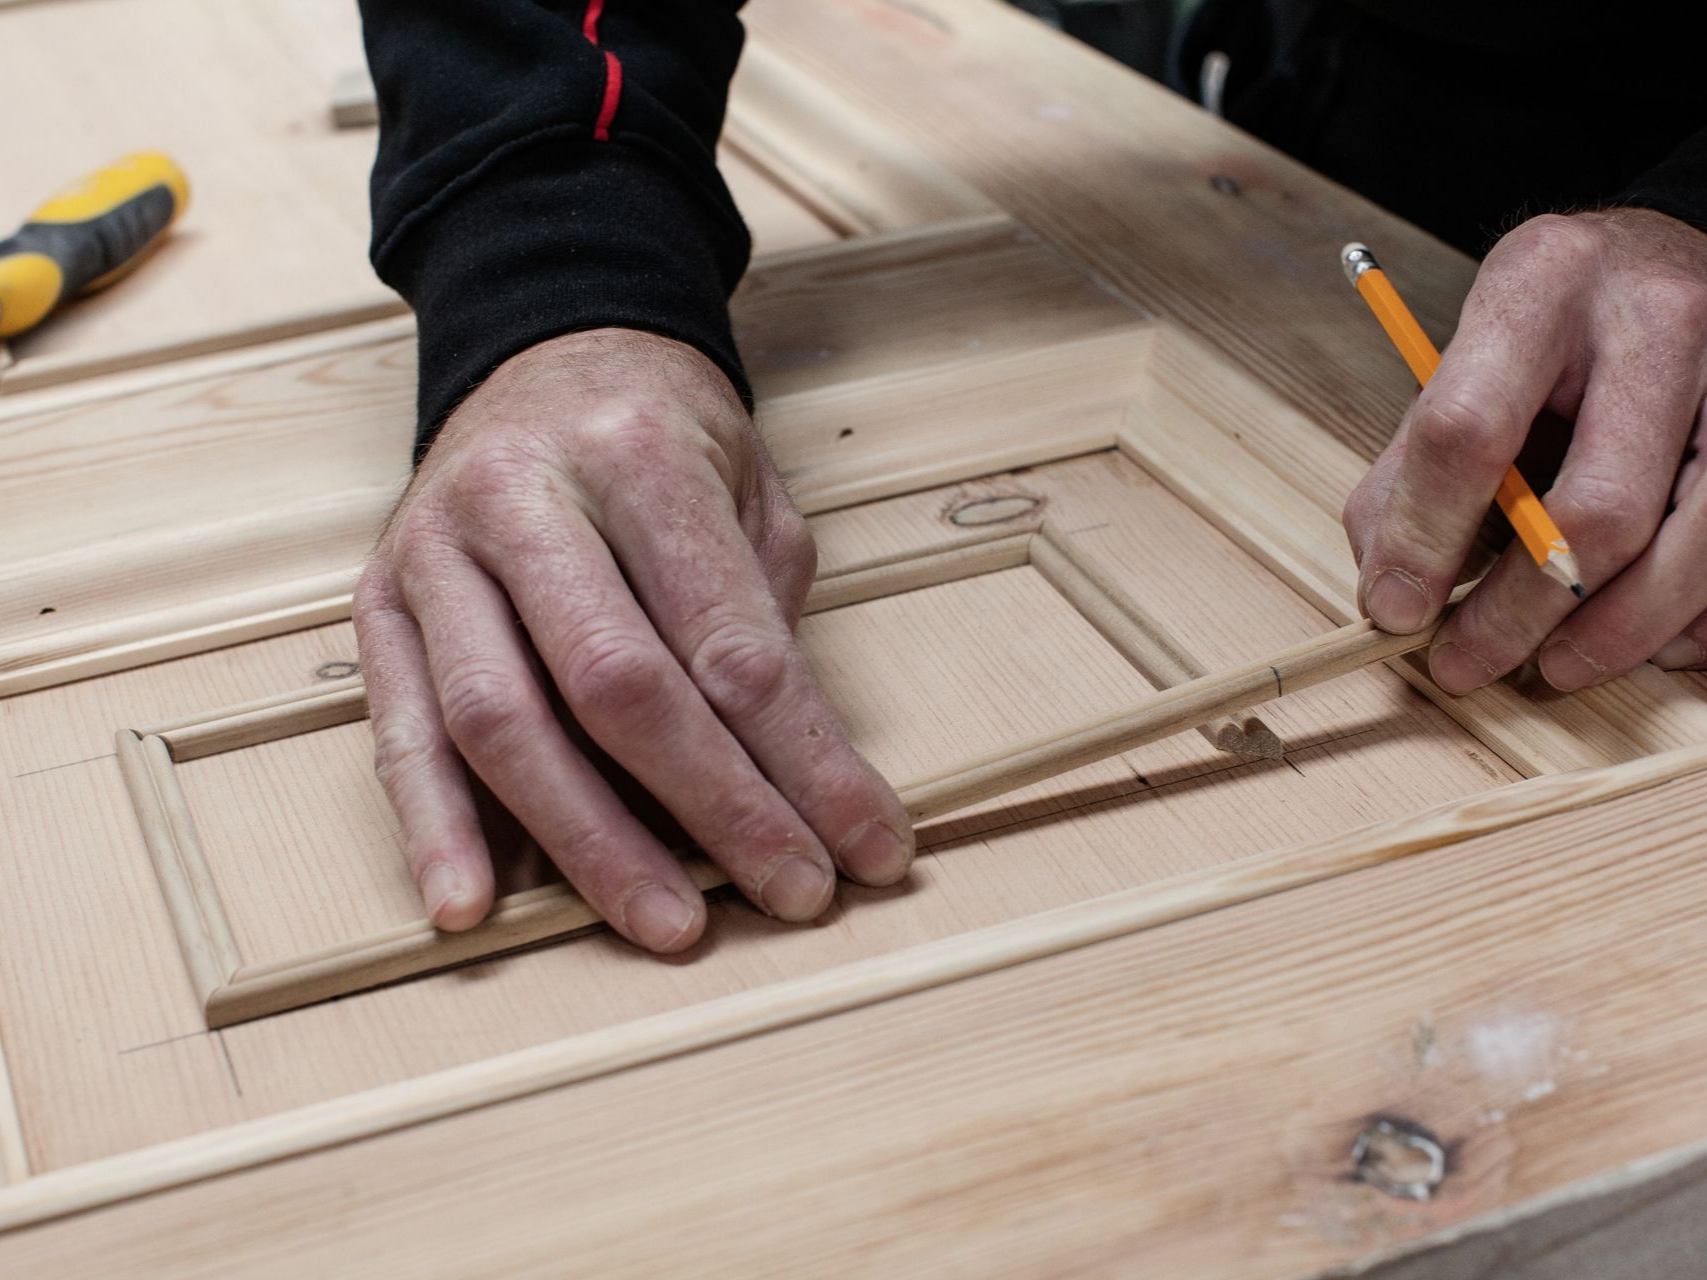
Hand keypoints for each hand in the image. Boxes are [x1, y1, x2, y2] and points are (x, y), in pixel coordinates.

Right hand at [353, 329, 913, 951]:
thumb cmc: (664, 439)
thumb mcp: (750, 492)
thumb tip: (794, 777)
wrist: (543, 353)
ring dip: (588, 842)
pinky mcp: (378, 603)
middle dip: (714, 806)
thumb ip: (763, 617)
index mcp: (638, 457)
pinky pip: (399, 730)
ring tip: (664, 927)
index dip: (804, 758)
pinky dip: (435, 826)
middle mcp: (522, 498)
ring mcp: (433, 552)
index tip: (870, 845)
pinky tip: (473, 907)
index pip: (728, 639)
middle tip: (790, 893)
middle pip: (617, 683)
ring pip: (501, 719)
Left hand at [1343, 207, 1706, 691]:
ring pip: (1695, 545)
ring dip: (1616, 634)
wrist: (1657, 264)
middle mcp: (1657, 320)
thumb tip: (1390, 598)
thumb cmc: (1547, 332)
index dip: (1425, 537)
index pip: (1469, 428)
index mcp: (1540, 286)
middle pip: (1600, 506)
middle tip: (1470, 664)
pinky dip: (1693, 619)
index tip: (1397, 612)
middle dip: (1525, 611)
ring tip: (1554, 668)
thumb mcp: (1461, 366)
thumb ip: (1409, 475)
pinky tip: (1641, 639)